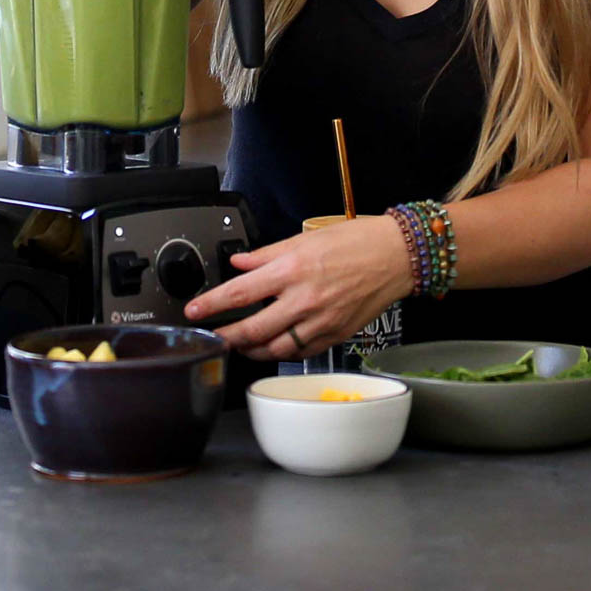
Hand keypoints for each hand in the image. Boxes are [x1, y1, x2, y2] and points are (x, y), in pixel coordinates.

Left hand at [184, 215, 413, 361]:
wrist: (396, 257)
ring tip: (238, 344)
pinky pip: (299, 352)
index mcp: (293, 269)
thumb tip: (240, 262)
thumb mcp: (306, 238)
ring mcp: (320, 321)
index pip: (241, 291)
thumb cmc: (356, 242)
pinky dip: (280, 353)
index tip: (195, 310)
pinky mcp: (334, 336)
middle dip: (225, 335)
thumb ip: (267, 254)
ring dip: (250, 349)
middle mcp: (304, 298)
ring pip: (274, 347)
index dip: (212, 304)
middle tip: (211, 336)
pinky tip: (271, 347)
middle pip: (252, 328)